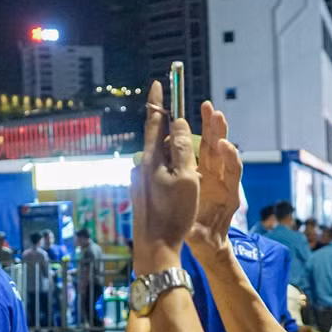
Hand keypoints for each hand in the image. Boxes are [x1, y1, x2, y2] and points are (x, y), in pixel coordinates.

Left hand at [132, 81, 199, 273]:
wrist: (155, 247)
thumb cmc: (173, 214)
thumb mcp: (185, 178)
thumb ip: (183, 148)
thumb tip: (178, 122)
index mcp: (150, 159)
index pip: (154, 122)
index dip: (158, 102)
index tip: (159, 83)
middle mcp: (141, 166)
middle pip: (161, 142)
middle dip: (176, 139)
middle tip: (190, 147)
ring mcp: (140, 180)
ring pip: (163, 161)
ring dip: (177, 162)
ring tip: (190, 180)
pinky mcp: (143, 193)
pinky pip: (161, 175)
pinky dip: (174, 176)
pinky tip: (181, 193)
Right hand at [187, 100, 242, 261]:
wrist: (209, 241)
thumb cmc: (207, 241)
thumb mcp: (202, 240)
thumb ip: (197, 234)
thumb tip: (189, 232)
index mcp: (228, 196)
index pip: (233, 172)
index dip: (230, 158)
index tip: (224, 145)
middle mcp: (223, 181)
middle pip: (224, 153)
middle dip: (220, 132)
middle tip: (216, 113)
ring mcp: (213, 175)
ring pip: (213, 148)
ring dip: (210, 128)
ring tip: (207, 107)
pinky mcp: (202, 173)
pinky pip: (201, 152)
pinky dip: (197, 137)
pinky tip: (188, 122)